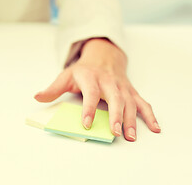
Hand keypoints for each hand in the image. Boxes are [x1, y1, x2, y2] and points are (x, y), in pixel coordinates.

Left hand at [34, 38, 160, 140]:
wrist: (103, 55)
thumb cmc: (83, 70)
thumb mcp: (65, 75)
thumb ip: (52, 89)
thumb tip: (37, 97)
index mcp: (91, 78)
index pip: (91, 93)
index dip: (89, 109)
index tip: (87, 123)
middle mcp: (109, 82)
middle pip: (115, 99)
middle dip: (116, 116)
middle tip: (114, 132)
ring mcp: (122, 87)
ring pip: (130, 103)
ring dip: (132, 120)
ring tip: (131, 136)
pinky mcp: (131, 91)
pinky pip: (142, 103)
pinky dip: (150, 115)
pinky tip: (155, 128)